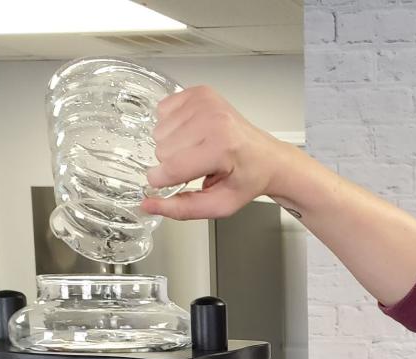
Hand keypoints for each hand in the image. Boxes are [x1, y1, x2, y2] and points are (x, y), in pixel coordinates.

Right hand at [141, 86, 292, 220]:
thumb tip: (149, 205)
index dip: (163, 181)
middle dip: (173, 163)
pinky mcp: (199, 92)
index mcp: (221, 148)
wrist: (266, 158)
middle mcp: (213, 119)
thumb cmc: (246, 179)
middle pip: (161, 150)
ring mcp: (205, 102)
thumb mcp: (219, 205)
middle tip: (199, 165)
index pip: (171, 167)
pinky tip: (194, 133)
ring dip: (174, 145)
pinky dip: (173, 126)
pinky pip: (162, 111)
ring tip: (199, 149)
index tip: (170, 184)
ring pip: (159, 132)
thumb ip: (181, 209)